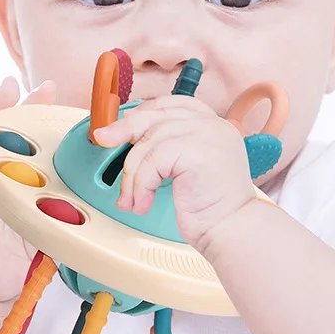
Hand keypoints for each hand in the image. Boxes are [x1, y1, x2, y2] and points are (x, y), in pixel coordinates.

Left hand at [0, 76, 54, 301]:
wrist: (0, 280)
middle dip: (4, 104)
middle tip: (14, 86)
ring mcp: (19, 179)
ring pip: (25, 139)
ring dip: (35, 111)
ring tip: (49, 89)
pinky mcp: (44, 189)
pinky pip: (52, 160)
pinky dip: (62, 140)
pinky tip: (76, 128)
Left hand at [92, 95, 257, 252]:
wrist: (231, 230)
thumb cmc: (211, 207)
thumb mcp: (187, 168)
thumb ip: (168, 148)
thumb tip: (127, 136)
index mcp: (214, 125)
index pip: (174, 104)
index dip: (144, 111)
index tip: (122, 126)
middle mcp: (213, 125)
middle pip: (157, 115)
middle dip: (124, 128)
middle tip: (103, 139)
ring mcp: (208, 134)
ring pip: (150, 142)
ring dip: (132, 175)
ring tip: (132, 199)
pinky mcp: (197, 151)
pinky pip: (153, 161)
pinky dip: (141, 185)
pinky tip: (144, 202)